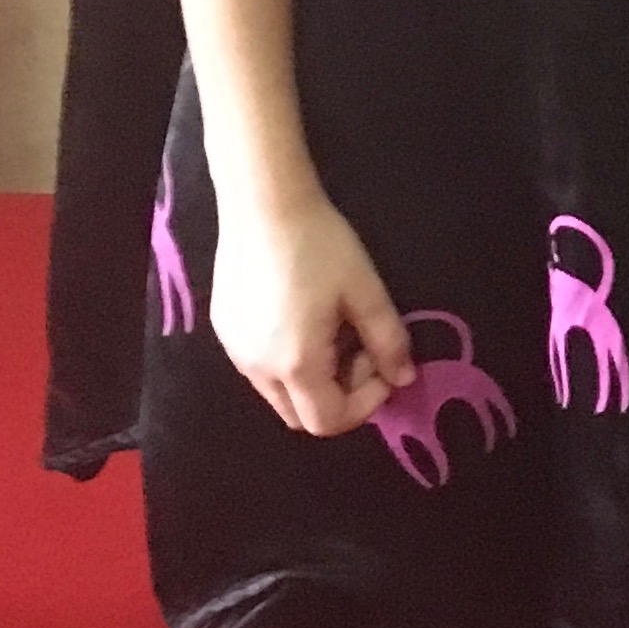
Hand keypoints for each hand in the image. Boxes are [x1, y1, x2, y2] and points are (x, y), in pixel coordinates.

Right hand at [208, 190, 414, 434]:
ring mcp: (235, 353)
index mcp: (296, 365)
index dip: (363, 405)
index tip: (383, 367)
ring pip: (279, 394)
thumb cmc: (320, 246)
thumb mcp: (365, 291)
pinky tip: (302, 317)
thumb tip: (404, 378)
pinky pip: (259, 368)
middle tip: (359, 349)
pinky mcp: (224, 332)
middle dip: (339, 395)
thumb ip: (389, 341)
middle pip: (300, 416)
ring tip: (332, 329)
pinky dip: (288, 361)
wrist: (263, 204)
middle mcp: (257, 370)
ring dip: (313, 379)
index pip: (328, 422)